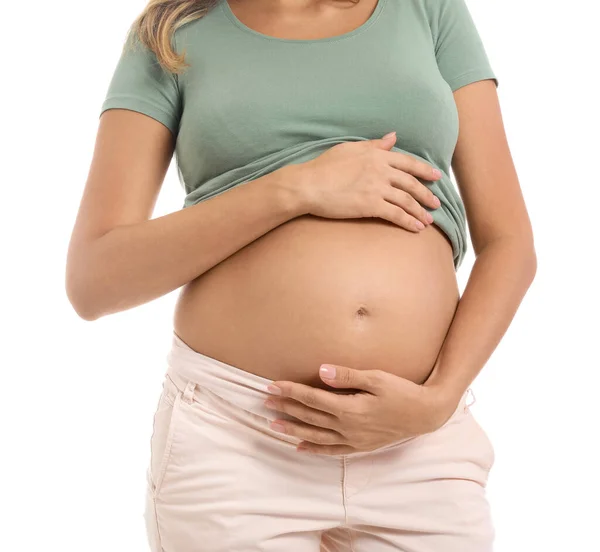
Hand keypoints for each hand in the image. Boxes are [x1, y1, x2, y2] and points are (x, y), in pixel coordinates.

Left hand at [265, 364, 457, 454]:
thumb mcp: (376, 378)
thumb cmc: (402, 391)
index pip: (312, 399)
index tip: (272, 385)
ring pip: (316, 436)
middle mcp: (348, 428)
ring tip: (273, 425)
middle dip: (286, 408)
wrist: (426, 414)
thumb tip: (320, 371)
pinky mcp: (361, 446)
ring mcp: (354, 439)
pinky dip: (315, 449)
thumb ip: (347, 377)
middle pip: (309, 418)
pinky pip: (332, 451)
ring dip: (293, 431)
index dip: (290, 391)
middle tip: (265, 401)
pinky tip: (301, 447)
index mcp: (350, 409)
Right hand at [294, 132, 442, 231]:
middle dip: (426, 194)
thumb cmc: (323, 166)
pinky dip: (408, 222)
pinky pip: (396, 215)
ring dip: (420, 211)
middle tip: (436, 202)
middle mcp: (381, 170)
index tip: (437, 176)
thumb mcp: (349, 149)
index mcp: (377, 155)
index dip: (425, 170)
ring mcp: (377, 188)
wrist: (308, 184)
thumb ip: (374, 145)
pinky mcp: (371, 205)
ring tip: (428, 220)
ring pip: (407, 200)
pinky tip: (416, 228)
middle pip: (411, 183)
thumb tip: (392, 137)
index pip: (408, 163)